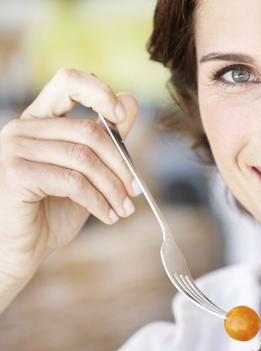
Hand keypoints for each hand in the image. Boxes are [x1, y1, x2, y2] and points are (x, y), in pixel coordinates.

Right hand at [0, 68, 139, 299]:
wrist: (19, 249)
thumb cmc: (51, 210)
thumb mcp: (87, 172)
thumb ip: (108, 138)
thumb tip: (131, 100)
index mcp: (40, 119)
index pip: (68, 81)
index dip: (99, 92)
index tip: (121, 116)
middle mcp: (23, 128)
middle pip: (89, 130)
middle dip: (121, 164)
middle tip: (135, 191)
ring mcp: (15, 149)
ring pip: (84, 158)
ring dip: (113, 187)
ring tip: (124, 209)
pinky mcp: (17, 173)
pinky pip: (73, 182)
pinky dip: (98, 201)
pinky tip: (108, 216)